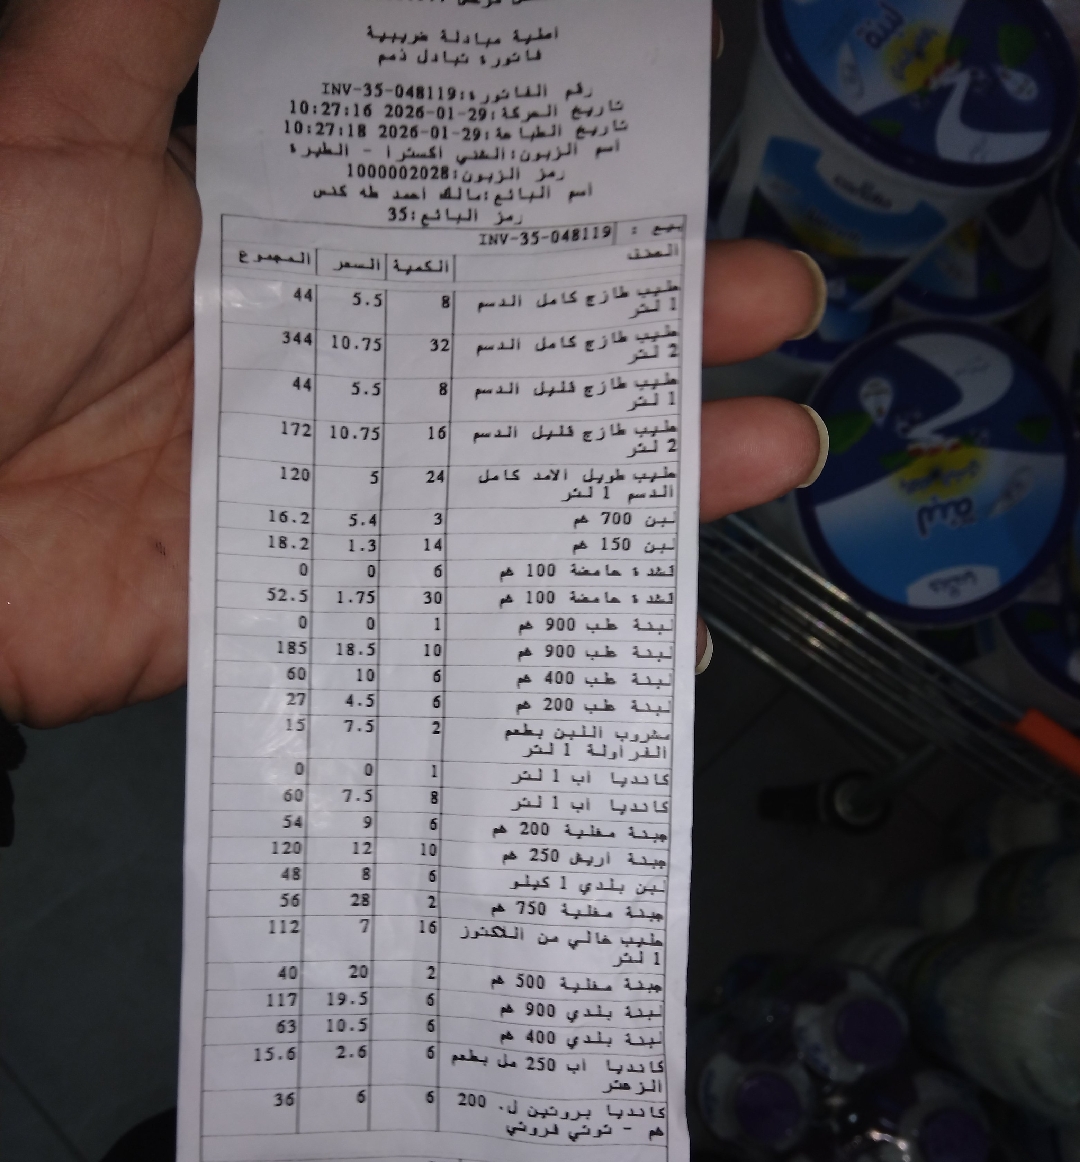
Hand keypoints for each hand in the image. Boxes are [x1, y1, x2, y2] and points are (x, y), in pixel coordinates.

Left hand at [0, 1, 825, 727]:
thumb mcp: (57, 121)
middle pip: (521, 358)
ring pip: (515, 488)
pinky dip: (548, 627)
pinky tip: (653, 622)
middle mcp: (326, 372)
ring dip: (645, 473)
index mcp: (284, 252)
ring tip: (775, 449)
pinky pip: (448, 619)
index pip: (468, 223)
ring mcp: (326, 498)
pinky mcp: (306, 609)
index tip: (679, 178)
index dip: (576, 205)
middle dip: (655, 334)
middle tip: (772, 305)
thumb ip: (157, 20)